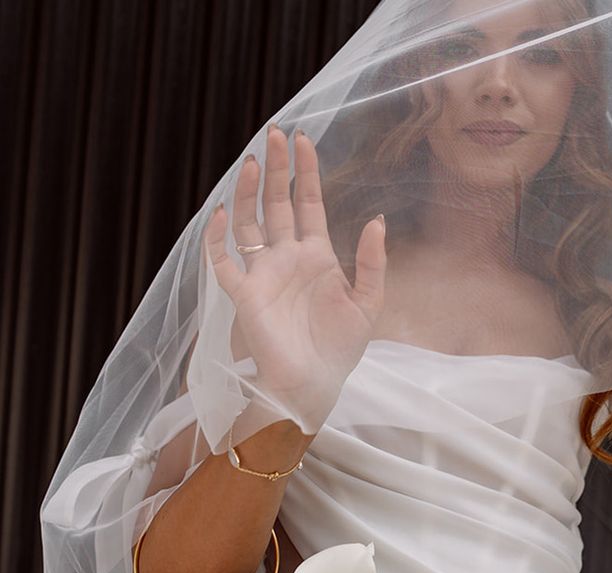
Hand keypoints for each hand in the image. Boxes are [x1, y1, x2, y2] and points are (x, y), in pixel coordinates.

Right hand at [203, 124, 386, 427]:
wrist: (316, 384)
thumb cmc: (341, 349)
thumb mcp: (368, 303)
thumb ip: (372, 262)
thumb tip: (377, 219)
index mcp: (316, 257)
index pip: (308, 204)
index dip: (306, 173)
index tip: (305, 140)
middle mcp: (286, 259)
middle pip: (276, 203)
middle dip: (275, 169)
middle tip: (274, 133)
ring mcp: (263, 274)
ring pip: (249, 223)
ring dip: (247, 193)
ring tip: (251, 161)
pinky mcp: (244, 295)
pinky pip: (223, 261)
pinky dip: (218, 237)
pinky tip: (224, 212)